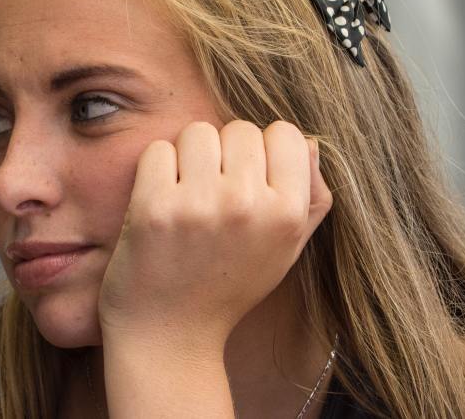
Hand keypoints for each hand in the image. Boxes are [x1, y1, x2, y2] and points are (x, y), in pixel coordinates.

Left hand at [97, 120, 332, 352]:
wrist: (169, 333)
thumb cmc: (229, 286)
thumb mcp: (285, 251)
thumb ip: (311, 198)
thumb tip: (310, 143)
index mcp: (286, 214)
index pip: (287, 133)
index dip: (266, 151)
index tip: (250, 179)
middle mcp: (247, 205)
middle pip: (240, 129)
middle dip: (226, 154)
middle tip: (214, 194)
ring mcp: (199, 205)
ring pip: (198, 132)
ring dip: (189, 157)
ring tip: (188, 196)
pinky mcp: (154, 207)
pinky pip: (159, 150)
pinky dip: (156, 171)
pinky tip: (161, 203)